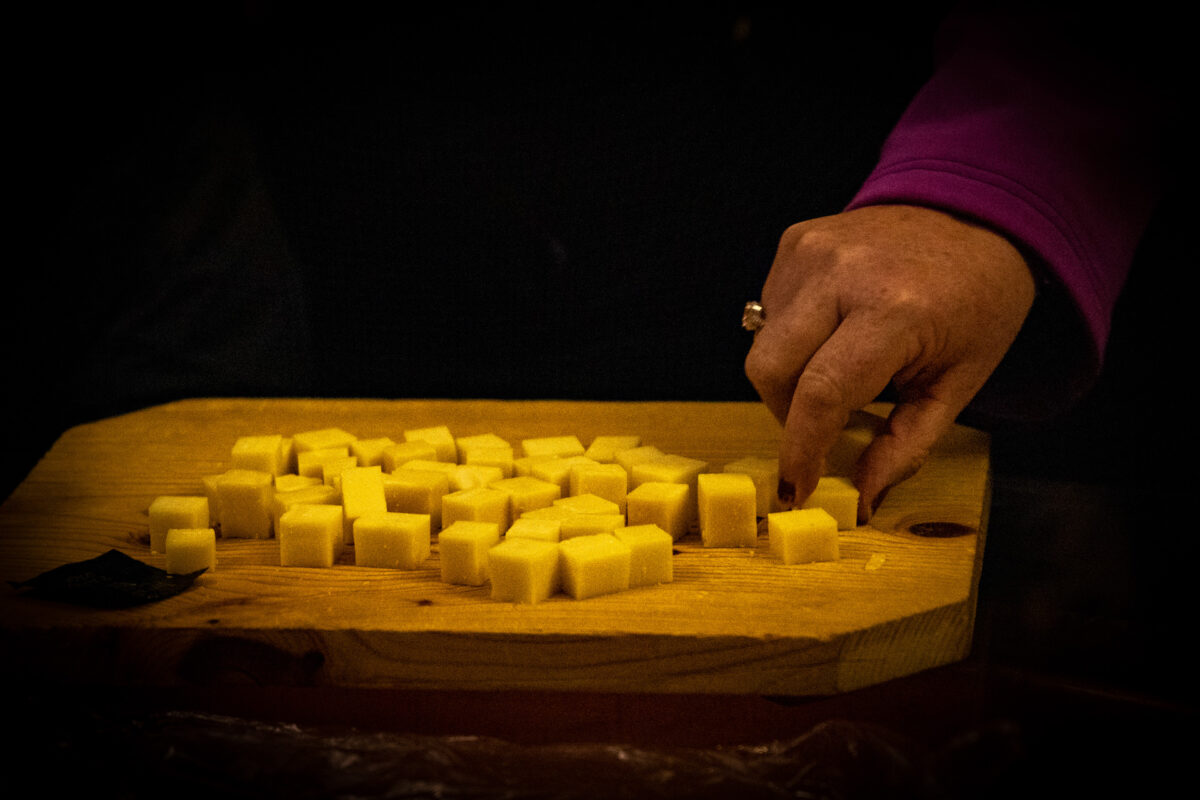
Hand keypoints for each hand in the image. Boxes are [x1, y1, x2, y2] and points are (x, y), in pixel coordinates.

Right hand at [744, 204, 1035, 521]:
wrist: (980, 212)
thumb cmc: (978, 302)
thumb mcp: (959, 383)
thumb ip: (906, 444)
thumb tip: (861, 496)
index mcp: (894, 309)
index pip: (822, 392)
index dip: (802, 448)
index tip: (798, 486)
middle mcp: (843, 272)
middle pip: (770, 368)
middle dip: (786, 414)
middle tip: (822, 427)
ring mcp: (812, 250)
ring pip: (763, 342)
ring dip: (790, 375)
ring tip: (840, 369)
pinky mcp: (796, 241)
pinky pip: (769, 310)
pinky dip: (792, 337)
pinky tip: (833, 329)